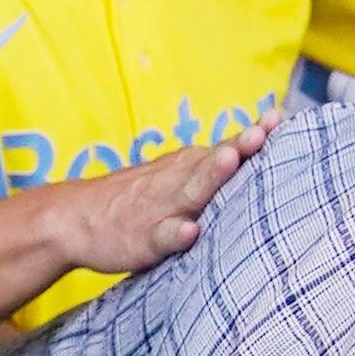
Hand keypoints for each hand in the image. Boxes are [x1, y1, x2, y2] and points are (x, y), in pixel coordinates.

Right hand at [44, 123, 264, 277]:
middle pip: (213, 163)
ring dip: (211, 176)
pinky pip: (161, 235)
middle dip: (239, 148)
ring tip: (232, 160)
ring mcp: (160, 208)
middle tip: (262, 132)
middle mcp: (179, 182)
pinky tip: (189, 231)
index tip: (279, 118)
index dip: (254, 136)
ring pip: (190, 191)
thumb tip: (262, 150)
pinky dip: (175, 232)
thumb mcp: (177, 177)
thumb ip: (214, 169)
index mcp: (191, 168)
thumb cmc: (139, 199)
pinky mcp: (142, 238)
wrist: (75, 217)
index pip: (227, 148)